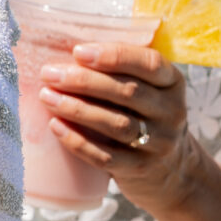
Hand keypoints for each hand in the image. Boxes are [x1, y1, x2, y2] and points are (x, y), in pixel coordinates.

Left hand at [38, 39, 200, 215]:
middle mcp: (172, 111)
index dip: (113, 56)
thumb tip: (69, 51)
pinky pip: (105, 156)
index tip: (78, 52)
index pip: (148, 63)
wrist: (171, 170)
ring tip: (47, 97)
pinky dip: (78, 141)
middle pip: (127, 92)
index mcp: (173, 82)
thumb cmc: (146, 116)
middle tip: (50, 74)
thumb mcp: (149, 90)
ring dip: (76, 109)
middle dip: (84, 81)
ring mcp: (159, 143)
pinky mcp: (140, 168)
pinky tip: (55, 126)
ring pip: (116, 124)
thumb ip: (121, 71)